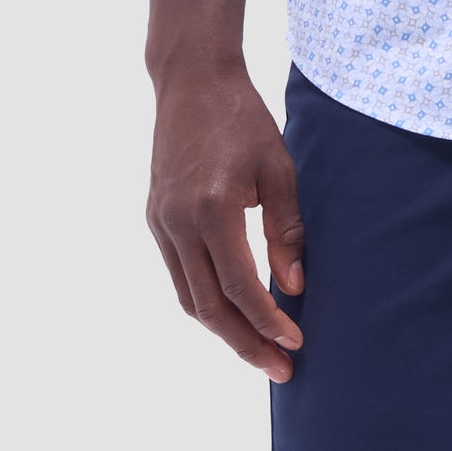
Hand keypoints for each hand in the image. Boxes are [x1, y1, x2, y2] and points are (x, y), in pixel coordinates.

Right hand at [146, 60, 305, 378]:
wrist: (192, 80)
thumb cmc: (242, 118)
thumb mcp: (278, 167)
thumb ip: (285, 230)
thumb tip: (294, 288)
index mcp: (211, 208)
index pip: (240, 286)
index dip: (268, 321)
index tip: (296, 342)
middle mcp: (178, 223)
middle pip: (208, 307)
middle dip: (245, 344)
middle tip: (280, 370)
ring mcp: (161, 223)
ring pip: (188, 298)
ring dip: (223, 331)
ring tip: (259, 351)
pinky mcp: (155, 219)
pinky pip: (179, 276)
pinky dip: (205, 301)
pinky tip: (233, 312)